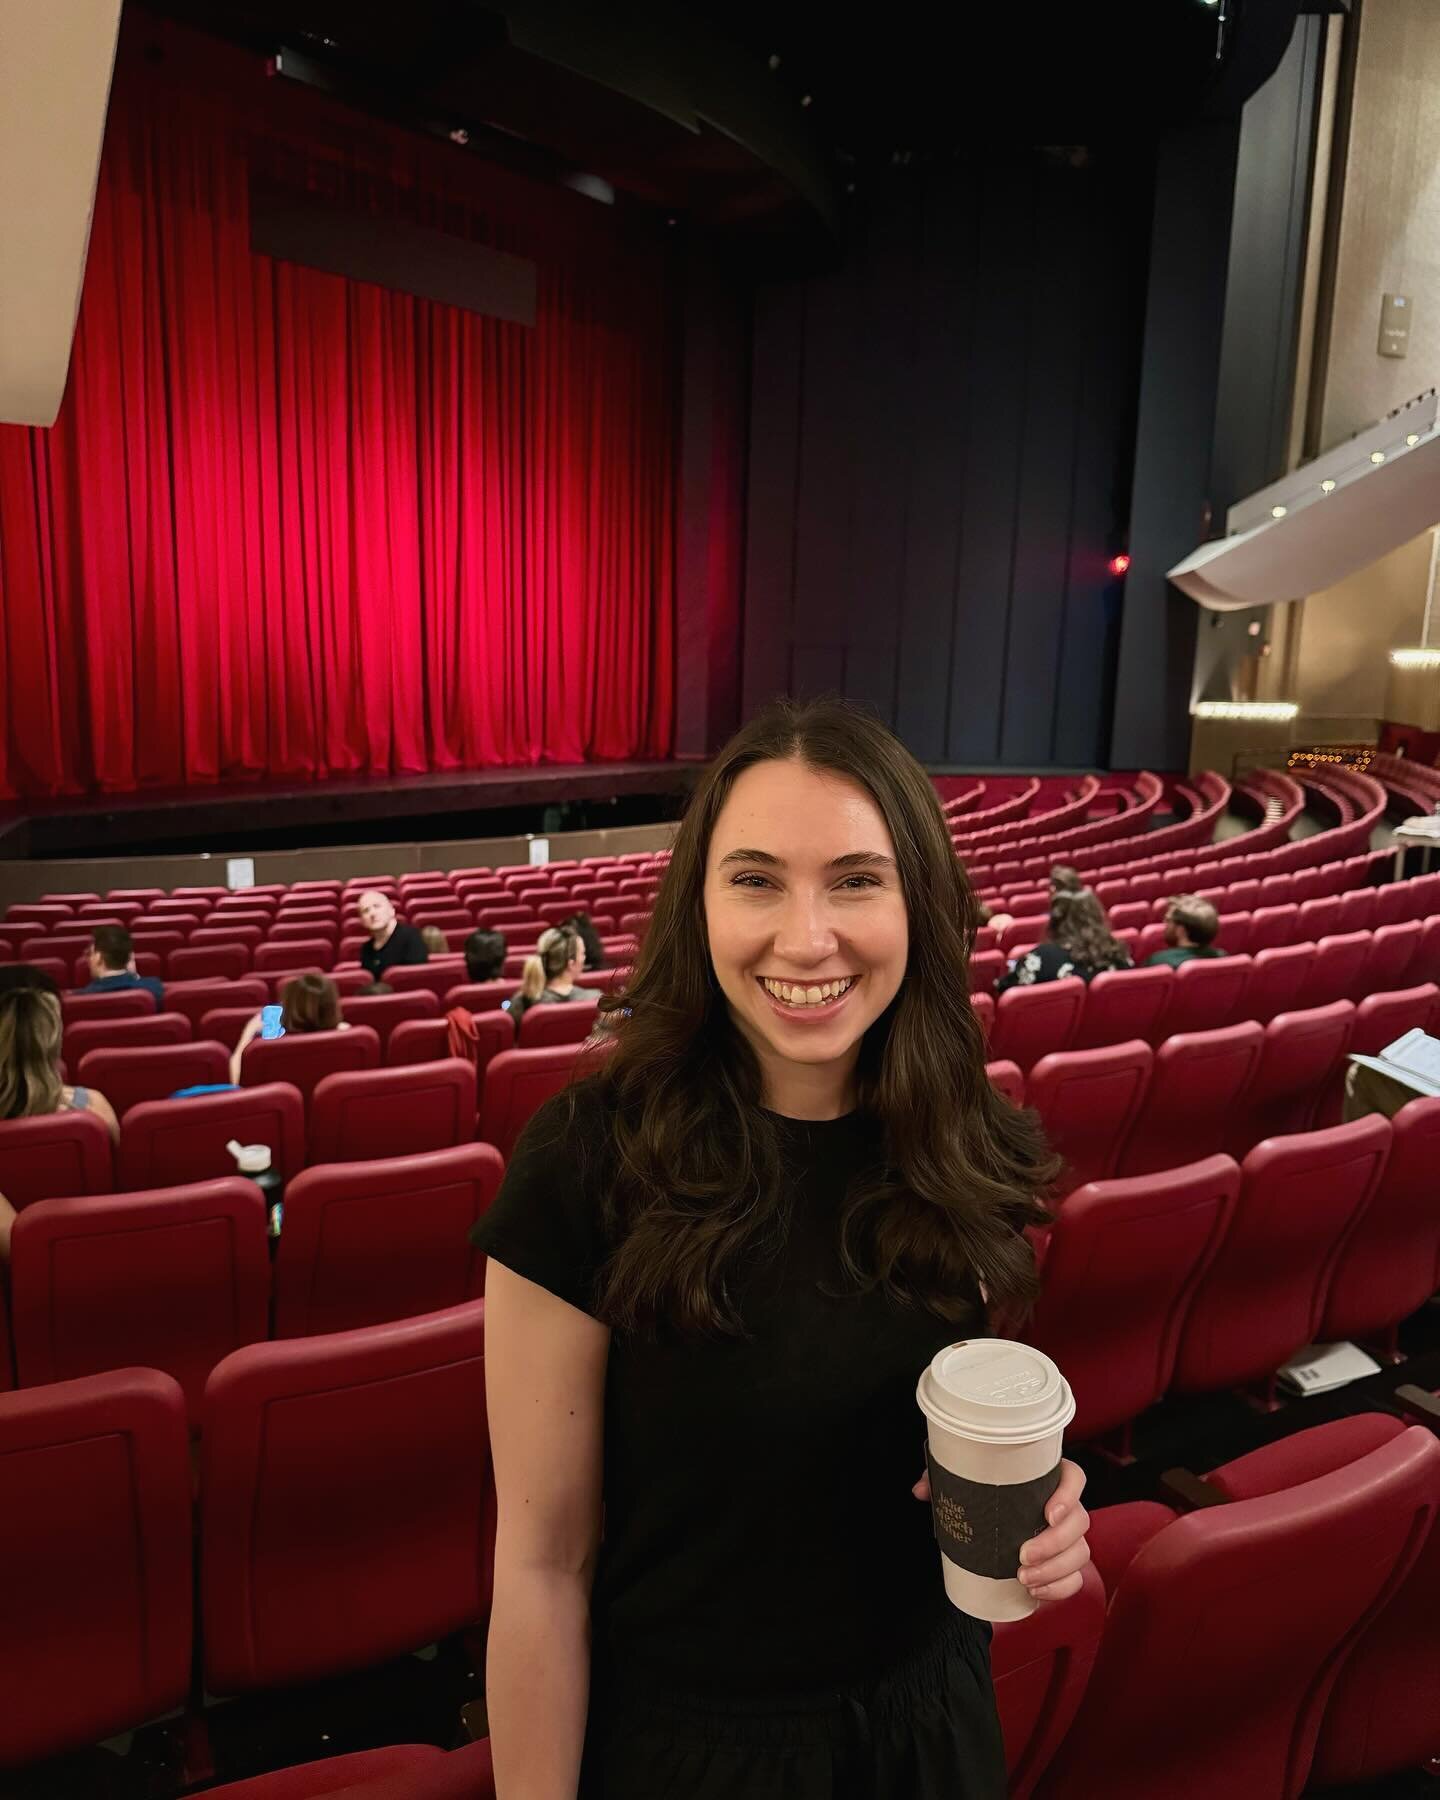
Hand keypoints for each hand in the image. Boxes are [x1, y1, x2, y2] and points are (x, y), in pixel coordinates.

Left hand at [912, 1456, 1090, 1603]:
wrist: (989, 1532)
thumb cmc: (984, 1499)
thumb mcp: (963, 1485)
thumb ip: (942, 1481)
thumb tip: (921, 1491)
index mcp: (1046, 1481)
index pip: (1073, 1478)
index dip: (1068, 1494)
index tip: (1047, 1513)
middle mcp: (1063, 1508)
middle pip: (1079, 1521)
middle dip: (1053, 1543)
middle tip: (1022, 1556)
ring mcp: (1067, 1539)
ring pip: (1080, 1553)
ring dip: (1055, 1570)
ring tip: (1025, 1579)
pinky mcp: (1065, 1566)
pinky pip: (1075, 1579)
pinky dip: (1060, 1588)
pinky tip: (1037, 1592)